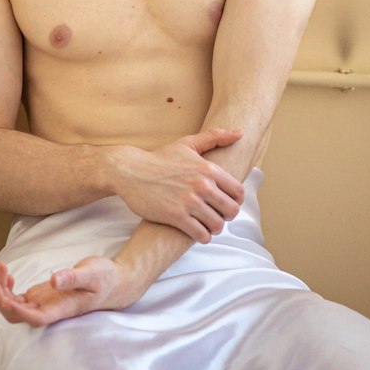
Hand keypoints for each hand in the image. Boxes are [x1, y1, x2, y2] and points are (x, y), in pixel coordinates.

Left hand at [0, 256, 144, 327]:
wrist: (112, 282)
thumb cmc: (105, 278)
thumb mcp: (92, 273)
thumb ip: (73, 277)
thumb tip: (53, 280)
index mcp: (62, 309)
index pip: (35, 318)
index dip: (17, 311)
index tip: (4, 296)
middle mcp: (49, 311)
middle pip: (16, 316)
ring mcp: (42, 305)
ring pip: (12, 307)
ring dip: (0, 291)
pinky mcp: (40, 297)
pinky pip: (16, 298)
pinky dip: (7, 287)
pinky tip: (7, 273)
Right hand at [108, 127, 245, 241]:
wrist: (129, 171)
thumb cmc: (159, 158)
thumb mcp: (187, 143)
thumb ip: (215, 137)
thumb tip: (240, 132)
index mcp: (208, 169)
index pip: (238, 192)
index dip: (236, 201)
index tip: (227, 203)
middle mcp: (202, 185)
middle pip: (231, 210)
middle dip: (227, 216)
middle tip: (217, 216)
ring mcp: (189, 202)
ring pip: (217, 225)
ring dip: (214, 228)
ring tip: (207, 226)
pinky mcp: (175, 216)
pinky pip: (200, 234)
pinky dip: (203, 237)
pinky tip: (198, 233)